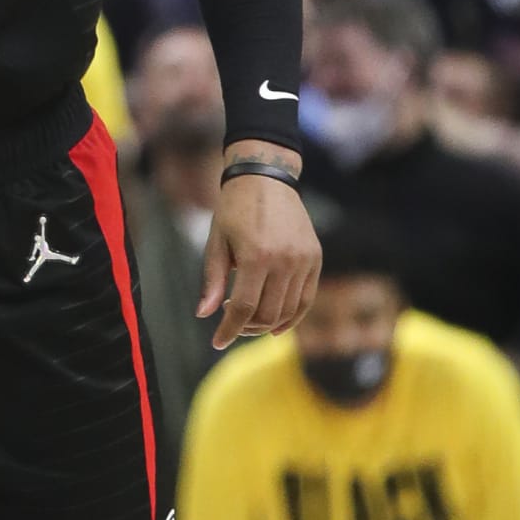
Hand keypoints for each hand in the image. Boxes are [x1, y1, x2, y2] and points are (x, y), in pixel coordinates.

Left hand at [198, 157, 319, 349]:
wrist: (266, 177)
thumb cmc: (235, 209)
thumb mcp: (216, 242)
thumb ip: (213, 280)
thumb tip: (204, 314)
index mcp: (256, 257)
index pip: (245, 308)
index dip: (229, 330)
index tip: (217, 342)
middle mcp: (285, 261)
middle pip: (268, 314)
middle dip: (247, 328)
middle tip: (231, 324)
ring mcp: (304, 260)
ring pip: (289, 310)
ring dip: (268, 324)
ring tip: (249, 321)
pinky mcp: (315, 257)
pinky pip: (306, 298)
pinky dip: (293, 316)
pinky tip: (277, 326)